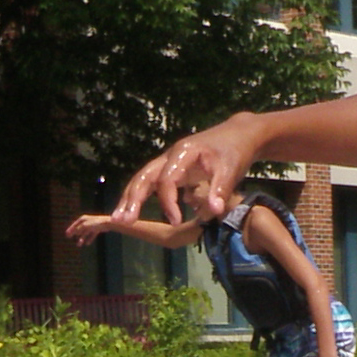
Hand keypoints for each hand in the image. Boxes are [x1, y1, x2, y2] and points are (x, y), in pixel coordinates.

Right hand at [64, 212, 112, 244]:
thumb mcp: (85, 226)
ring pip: (85, 233)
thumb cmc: (96, 223)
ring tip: (79, 244)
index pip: (75, 224)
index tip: (66, 234)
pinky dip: (89, 239)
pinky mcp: (97, 229)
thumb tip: (73, 232)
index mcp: (83, 219)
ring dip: (81, 238)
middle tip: (68, 237)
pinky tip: (87, 244)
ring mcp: (92, 225)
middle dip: (74, 233)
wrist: (108, 223)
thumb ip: (79, 229)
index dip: (70, 229)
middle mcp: (87, 221)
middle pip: (79, 228)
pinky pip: (92, 235)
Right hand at [116, 113, 262, 227]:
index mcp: (183, 153)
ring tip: (118, 219)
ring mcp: (169, 162)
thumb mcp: (232, 169)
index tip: (175, 221)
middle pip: (144, 177)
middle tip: (121, 220)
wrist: (238, 135)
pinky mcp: (172, 169)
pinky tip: (132, 212)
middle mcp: (170, 156)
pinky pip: (152, 183)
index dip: (168, 201)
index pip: (166, 179)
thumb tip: (213, 212)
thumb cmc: (235, 151)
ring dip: (131, 198)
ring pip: (143, 179)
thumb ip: (221, 190)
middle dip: (132, 198)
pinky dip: (142, 196)